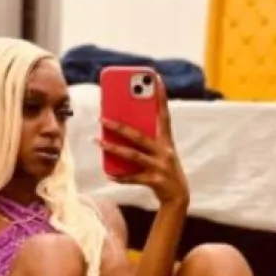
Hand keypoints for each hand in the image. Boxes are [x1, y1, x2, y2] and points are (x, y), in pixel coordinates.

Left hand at [99, 84, 189, 205]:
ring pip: (133, 156)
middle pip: (139, 136)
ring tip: (97, 141)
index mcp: (167, 141)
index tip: (157, 79)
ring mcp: (160, 167)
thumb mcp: (161, 151)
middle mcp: (165, 152)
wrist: (178, 196)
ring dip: (113, 149)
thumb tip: (122, 128)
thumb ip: (148, 139)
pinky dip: (120, 176)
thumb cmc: (165, 169)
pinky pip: (133, 177)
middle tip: (101, 118)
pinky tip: (109, 174)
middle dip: (119, 127)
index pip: (164, 115)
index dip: (161, 97)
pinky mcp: (155, 181)